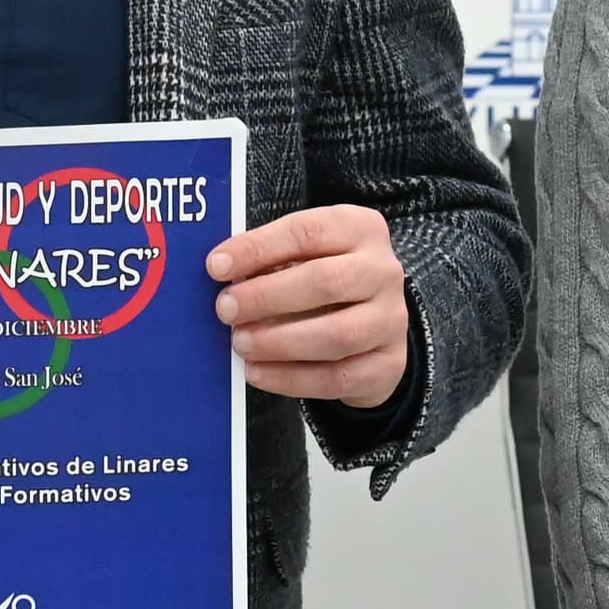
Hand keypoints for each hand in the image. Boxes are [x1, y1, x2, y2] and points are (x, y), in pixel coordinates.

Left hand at [206, 203, 408, 406]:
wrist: (375, 325)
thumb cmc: (325, 281)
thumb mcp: (304, 255)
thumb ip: (269, 260)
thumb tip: (222, 274)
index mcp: (360, 229)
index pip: (307, 231)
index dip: (258, 248)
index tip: (216, 266)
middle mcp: (383, 271)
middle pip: (324, 281)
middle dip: (266, 297)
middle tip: (226, 309)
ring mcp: (391, 320)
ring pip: (335, 335)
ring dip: (278, 342)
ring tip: (240, 343)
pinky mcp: (388, 364)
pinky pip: (337, 377)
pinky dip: (291, 378)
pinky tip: (258, 372)